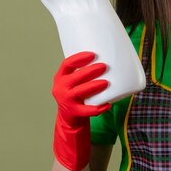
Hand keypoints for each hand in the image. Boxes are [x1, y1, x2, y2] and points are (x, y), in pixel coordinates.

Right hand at [51, 52, 109, 170]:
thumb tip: (110, 57)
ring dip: (93, 86)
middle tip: (104, 67)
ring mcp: (66, 101)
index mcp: (60, 77)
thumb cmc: (76, 93)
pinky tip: (108, 104)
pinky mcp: (74, 113)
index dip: (79, 58)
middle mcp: (61, 88)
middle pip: (75, 78)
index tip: (92, 54)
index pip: (67, 64)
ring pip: (80, 92)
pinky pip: (87, 111)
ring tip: (106, 82)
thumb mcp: (74, 81)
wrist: (68, 116)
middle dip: (90, 71)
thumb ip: (83, 71)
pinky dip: (98, 108)